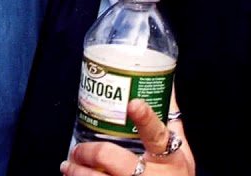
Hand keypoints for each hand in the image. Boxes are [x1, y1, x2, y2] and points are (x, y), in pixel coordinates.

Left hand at [63, 100, 193, 175]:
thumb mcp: (181, 153)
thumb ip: (169, 121)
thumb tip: (165, 84)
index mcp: (171, 158)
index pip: (156, 135)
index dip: (145, 119)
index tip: (133, 103)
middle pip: (113, 157)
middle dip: (90, 151)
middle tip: (78, 149)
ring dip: (77, 172)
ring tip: (68, 165)